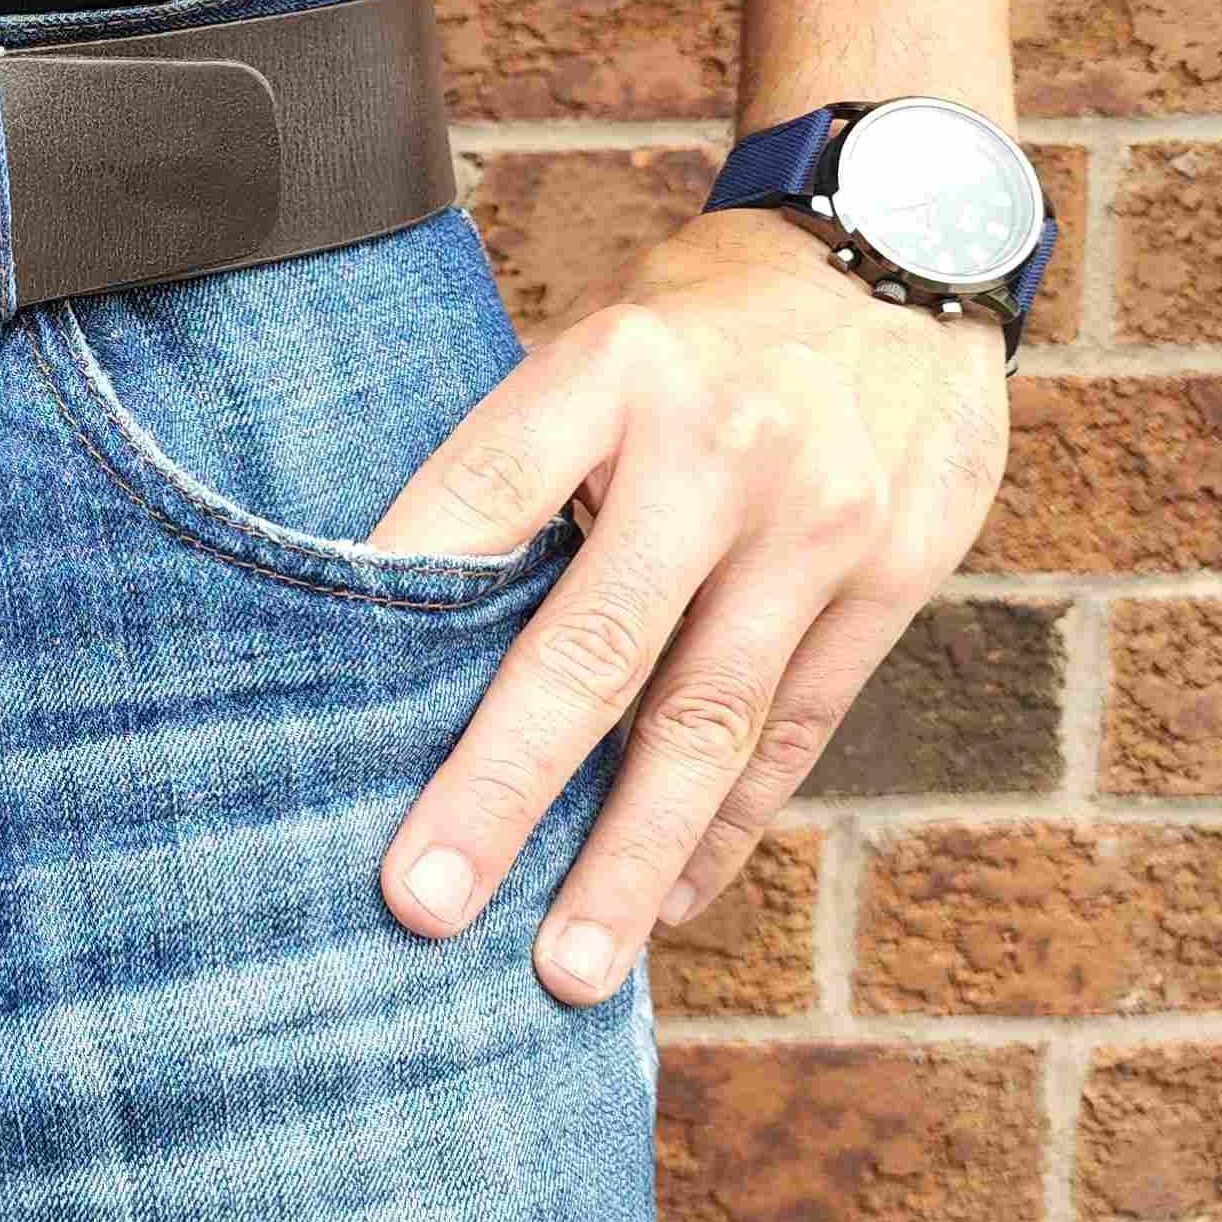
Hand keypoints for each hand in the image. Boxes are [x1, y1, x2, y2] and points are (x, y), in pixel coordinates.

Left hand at [365, 207, 1011, 1002]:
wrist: (900, 251)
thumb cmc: (694, 327)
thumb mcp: (595, 346)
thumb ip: (516, 467)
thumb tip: (389, 612)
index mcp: (610, 371)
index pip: (477, 490)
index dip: (397, 595)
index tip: (320, 709)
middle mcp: (719, 452)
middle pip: (591, 646)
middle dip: (499, 786)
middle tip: (422, 904)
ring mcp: (819, 525)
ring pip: (706, 722)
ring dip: (627, 857)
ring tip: (565, 970)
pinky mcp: (895, 582)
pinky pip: (793, 731)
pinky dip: (721, 827)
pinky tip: (661, 902)